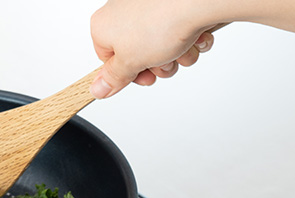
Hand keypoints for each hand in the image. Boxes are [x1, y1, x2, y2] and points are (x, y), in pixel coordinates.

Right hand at [88, 0, 294, 98]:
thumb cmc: (169, 16)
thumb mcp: (132, 60)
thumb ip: (112, 79)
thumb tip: (91, 92)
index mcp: (106, 23)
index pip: (107, 60)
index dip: (131, 76)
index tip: (147, 80)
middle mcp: (130, 9)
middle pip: (139, 52)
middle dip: (160, 64)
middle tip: (172, 65)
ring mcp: (158, 4)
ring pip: (166, 44)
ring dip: (179, 54)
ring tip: (191, 49)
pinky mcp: (184, 2)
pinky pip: (185, 29)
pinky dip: (195, 38)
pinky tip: (204, 37)